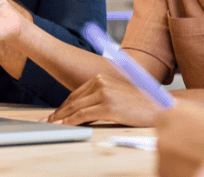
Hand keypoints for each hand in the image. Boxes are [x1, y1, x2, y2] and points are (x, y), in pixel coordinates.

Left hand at [43, 73, 162, 126]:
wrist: (157, 107)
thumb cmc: (137, 104)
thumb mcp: (115, 95)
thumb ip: (99, 97)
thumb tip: (80, 109)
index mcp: (101, 78)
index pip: (76, 94)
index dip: (63, 106)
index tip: (54, 115)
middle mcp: (101, 82)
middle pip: (73, 100)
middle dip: (58, 112)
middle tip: (46, 121)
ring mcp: (104, 93)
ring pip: (75, 108)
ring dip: (61, 118)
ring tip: (51, 125)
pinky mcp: (108, 106)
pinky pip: (83, 115)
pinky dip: (70, 122)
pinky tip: (63, 126)